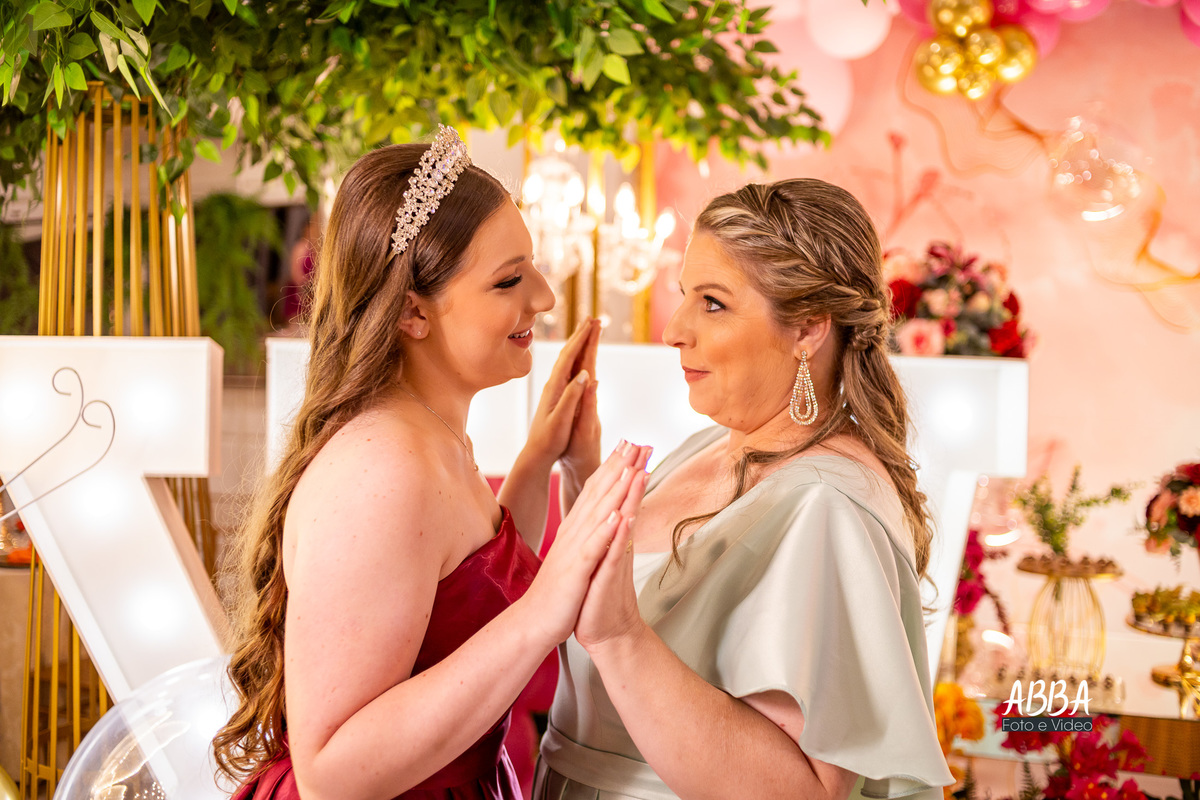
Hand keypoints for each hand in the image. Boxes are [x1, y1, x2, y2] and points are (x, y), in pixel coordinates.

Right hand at [518, 441, 643, 646]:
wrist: (534, 620)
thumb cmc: (558, 590)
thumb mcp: (573, 555)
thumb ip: (584, 533)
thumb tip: (598, 514)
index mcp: (575, 529)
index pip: (595, 490)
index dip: (612, 467)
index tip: (628, 445)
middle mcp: (573, 533)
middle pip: (598, 494)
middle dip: (618, 467)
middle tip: (636, 442)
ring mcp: (574, 551)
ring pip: (598, 514)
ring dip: (615, 490)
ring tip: (631, 467)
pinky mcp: (576, 571)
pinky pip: (593, 548)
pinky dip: (605, 531)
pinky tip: (618, 515)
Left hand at [522, 318, 600, 474]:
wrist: (536, 453)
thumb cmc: (550, 439)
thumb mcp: (562, 419)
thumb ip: (572, 396)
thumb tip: (585, 373)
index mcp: (555, 387)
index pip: (569, 357)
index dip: (581, 339)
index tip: (591, 323)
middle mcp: (553, 384)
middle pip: (568, 353)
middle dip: (580, 335)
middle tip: (592, 318)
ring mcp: (554, 389)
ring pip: (567, 360)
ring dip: (578, 344)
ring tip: (587, 331)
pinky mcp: (557, 395)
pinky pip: (568, 370)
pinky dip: (576, 358)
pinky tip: (578, 357)